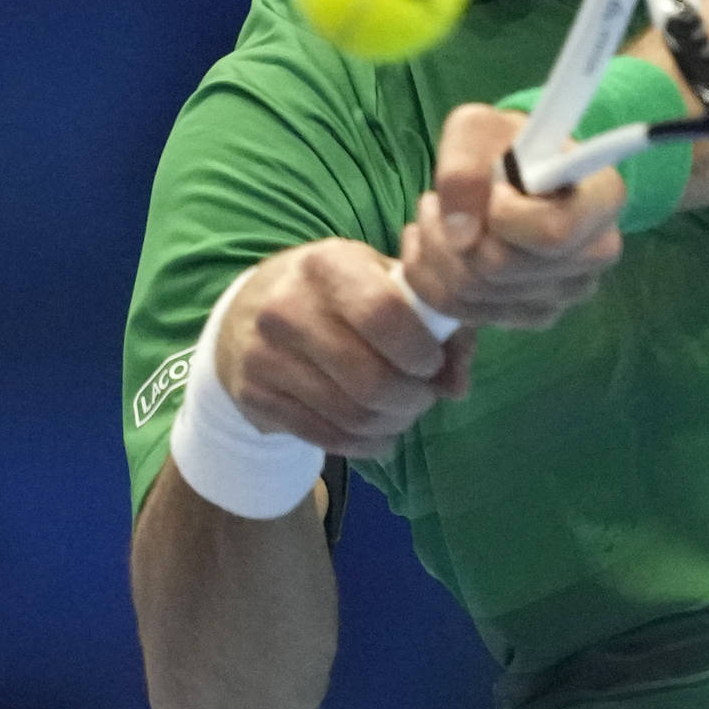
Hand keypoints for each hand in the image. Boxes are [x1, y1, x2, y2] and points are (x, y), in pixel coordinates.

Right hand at [215, 239, 475, 456]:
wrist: (251, 310)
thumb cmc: (339, 293)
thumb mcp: (386, 284)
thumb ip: (437, 325)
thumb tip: (457, 386)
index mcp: (328, 264)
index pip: (384, 314)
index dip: (420, 351)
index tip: (431, 362)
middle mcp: (287, 306)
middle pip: (371, 379)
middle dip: (413, 399)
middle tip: (423, 396)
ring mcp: (264, 354)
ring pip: (351, 415)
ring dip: (392, 424)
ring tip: (402, 412)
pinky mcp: (255, 396)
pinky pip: (326, 437)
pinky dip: (364, 444)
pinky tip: (378, 433)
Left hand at [400, 104, 624, 329]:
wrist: (505, 173)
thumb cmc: (502, 145)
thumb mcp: (476, 130)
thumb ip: (464, 167)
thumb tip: (460, 234)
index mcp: (602, 198)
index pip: (553, 233)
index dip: (506, 216)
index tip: (496, 191)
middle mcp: (596, 253)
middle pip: (503, 269)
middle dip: (452, 234)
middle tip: (438, 201)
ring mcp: (566, 292)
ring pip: (475, 294)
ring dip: (435, 252)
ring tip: (434, 217)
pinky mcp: (533, 315)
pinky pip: (463, 312)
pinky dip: (431, 277)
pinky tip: (434, 245)